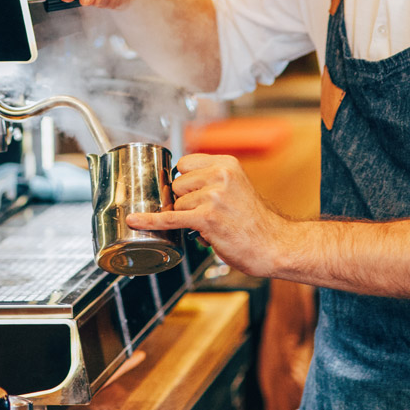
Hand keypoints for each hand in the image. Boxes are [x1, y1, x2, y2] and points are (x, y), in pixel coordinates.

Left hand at [127, 153, 288, 276]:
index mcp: (226, 164)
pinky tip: (135, 220)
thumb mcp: (236, 187)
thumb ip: (210, 180)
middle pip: (176, 184)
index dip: (183, 181)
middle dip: (184, 201)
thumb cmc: (255, 221)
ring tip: (212, 227)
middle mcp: (219, 175)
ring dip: (188, 218)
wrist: (275, 245)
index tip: (185, 191)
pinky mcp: (207, 219)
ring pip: (177, 204)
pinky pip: (170, 219)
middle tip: (206, 215)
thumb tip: (178, 186)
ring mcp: (213, 196)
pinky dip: (150, 221)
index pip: (184, 163)